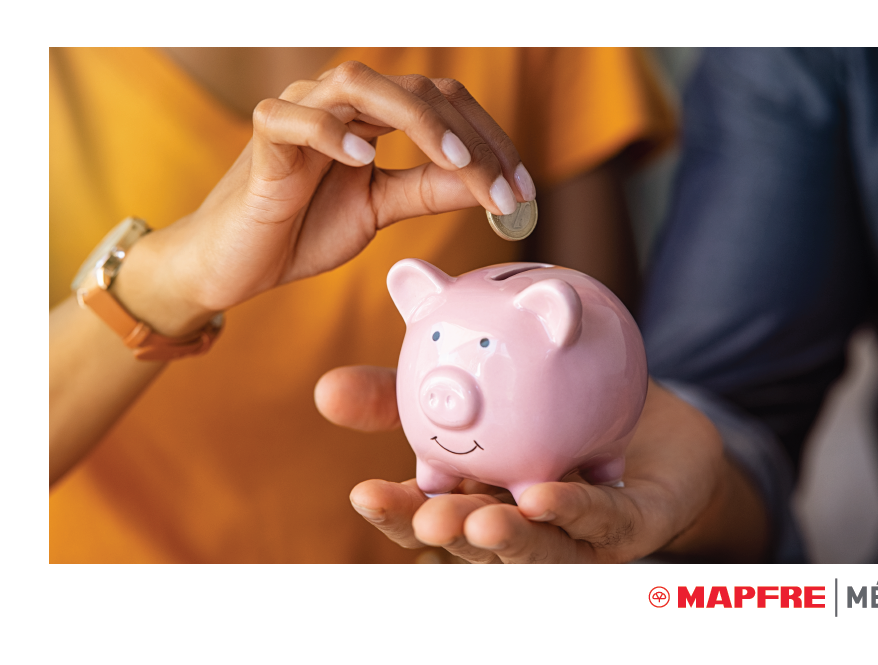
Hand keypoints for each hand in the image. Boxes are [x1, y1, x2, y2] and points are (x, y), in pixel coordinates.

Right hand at [115, 61, 535, 334]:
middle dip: (470, 138)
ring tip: (457, 163)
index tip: (523, 190)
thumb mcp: (379, 209)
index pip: (444, 105)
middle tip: (505, 189)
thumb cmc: (303, 228)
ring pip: (360, 84)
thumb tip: (486, 184)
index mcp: (372, 116)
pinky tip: (364, 158)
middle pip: (418, 90)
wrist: (237, 263)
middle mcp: (340, 102)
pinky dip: (329, 131)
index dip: (489, 141)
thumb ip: (427, 191)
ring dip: (418, 121)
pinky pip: (293, 118)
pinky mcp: (263, 141)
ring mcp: (299, 113)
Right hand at [315, 367, 769, 562]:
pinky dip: (575, 511)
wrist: (645, 405)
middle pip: (474, 542)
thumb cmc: (552, 402)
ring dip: (506, 540)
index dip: (398, 511)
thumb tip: (324, 388)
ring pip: (537, 548)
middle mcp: (521, 524)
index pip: (430, 512)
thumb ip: (406, 391)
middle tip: (425, 517)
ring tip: (477, 523)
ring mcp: (575, 533)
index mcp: (478, 495)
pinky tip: (547, 495)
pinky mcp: (628, 526)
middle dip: (446, 535)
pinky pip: (602, 522)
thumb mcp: (474, 385)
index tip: (363, 493)